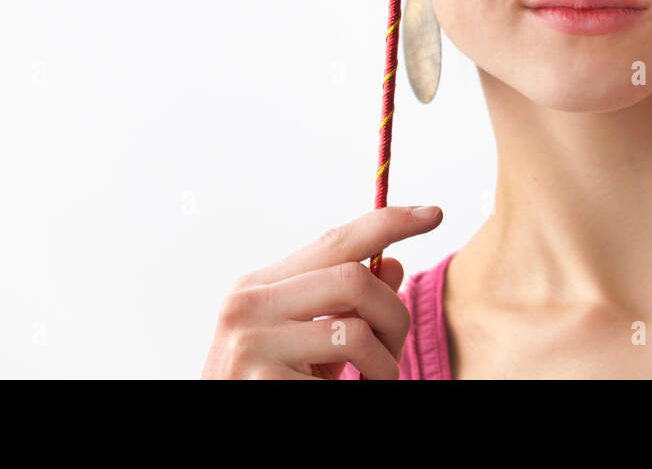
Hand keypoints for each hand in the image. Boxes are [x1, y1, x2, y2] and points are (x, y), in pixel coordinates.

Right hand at [201, 205, 442, 379]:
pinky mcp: (263, 381)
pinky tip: (348, 394)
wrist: (218, 438)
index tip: (433, 213)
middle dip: (393, 315)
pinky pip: (343, 376)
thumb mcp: (310, 344)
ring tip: (376, 382)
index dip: (388, 223)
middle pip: (354, 279)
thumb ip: (346, 305)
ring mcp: (250, 343)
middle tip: (397, 349)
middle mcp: (247, 305)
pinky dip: (364, 388)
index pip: (334, 241)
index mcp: (257, 286)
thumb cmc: (271, 387)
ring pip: (356, 331)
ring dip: (384, 363)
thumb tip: (394, 263)